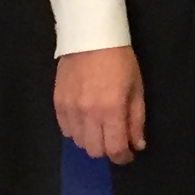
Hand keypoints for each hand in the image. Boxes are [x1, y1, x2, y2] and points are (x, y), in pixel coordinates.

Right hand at [55, 46, 146, 165]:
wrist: (90, 37)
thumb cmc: (120, 61)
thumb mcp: (136, 89)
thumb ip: (136, 120)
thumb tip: (137, 145)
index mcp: (111, 109)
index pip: (114, 148)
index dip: (123, 157)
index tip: (128, 155)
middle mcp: (88, 113)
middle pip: (94, 150)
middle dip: (107, 149)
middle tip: (115, 139)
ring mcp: (70, 109)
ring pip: (78, 142)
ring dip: (91, 140)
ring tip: (100, 127)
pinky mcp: (57, 104)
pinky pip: (65, 130)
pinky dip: (76, 131)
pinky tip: (85, 119)